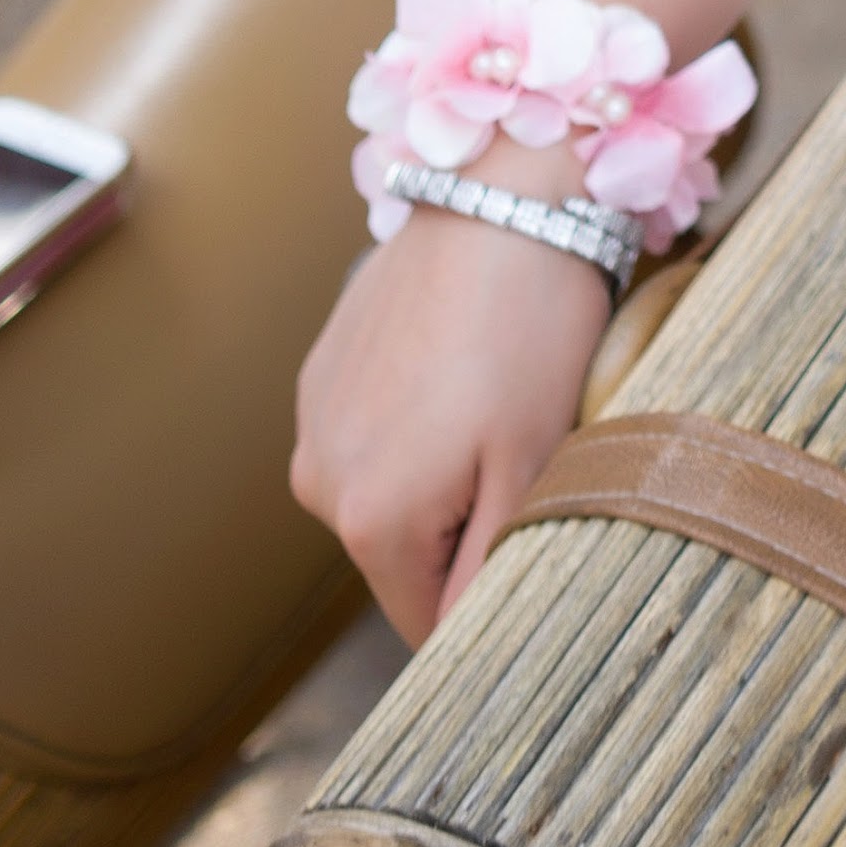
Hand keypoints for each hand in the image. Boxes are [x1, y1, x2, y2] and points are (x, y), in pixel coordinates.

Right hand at [291, 200, 610, 644]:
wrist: (498, 201)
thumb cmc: (529, 332)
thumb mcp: (533, 463)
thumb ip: (490, 567)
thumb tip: (459, 645)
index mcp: (371, 521)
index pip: (424, 621)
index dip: (483, 596)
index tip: (526, 535)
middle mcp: (318, 483)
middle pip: (404, 555)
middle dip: (463, 527)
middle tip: (521, 450)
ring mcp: (312, 423)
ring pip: (388, 493)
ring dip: (439, 472)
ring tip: (493, 400)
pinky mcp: (319, 374)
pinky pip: (371, 434)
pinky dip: (415, 421)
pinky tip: (461, 365)